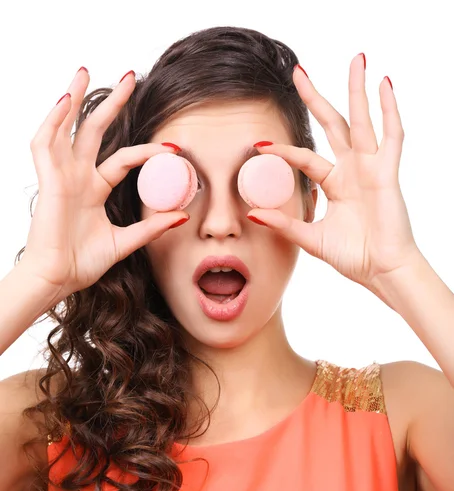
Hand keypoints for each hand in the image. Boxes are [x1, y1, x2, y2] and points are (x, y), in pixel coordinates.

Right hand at [21, 67, 188, 299]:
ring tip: (84, 70)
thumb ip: (152, 228)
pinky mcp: (48, 181)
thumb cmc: (83, 263)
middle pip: (95, 131)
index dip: (148, 152)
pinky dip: (53, 121)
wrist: (58, 279)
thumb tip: (183, 216)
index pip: (124, 159)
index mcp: (95, 190)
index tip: (174, 150)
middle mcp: (78, 177)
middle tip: (130, 78)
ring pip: (67, 128)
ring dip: (75, 99)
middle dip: (112, 104)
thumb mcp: (125, 242)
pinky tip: (66, 101)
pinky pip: (46, 144)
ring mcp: (62, 176)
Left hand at [247, 54, 421, 291]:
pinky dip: (389, 111)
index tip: (258, 145)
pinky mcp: (387, 173)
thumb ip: (283, 224)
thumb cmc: (353, 256)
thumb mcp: (310, 238)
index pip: (305, 158)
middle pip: (332, 125)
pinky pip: (391, 136)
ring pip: (362, 121)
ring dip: (358, 90)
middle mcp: (353, 170)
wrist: (381, 271)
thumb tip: (251, 214)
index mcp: (335, 184)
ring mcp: (371, 168)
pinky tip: (384, 85)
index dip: (283, 150)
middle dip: (316, 98)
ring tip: (355, 60)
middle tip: (298, 72)